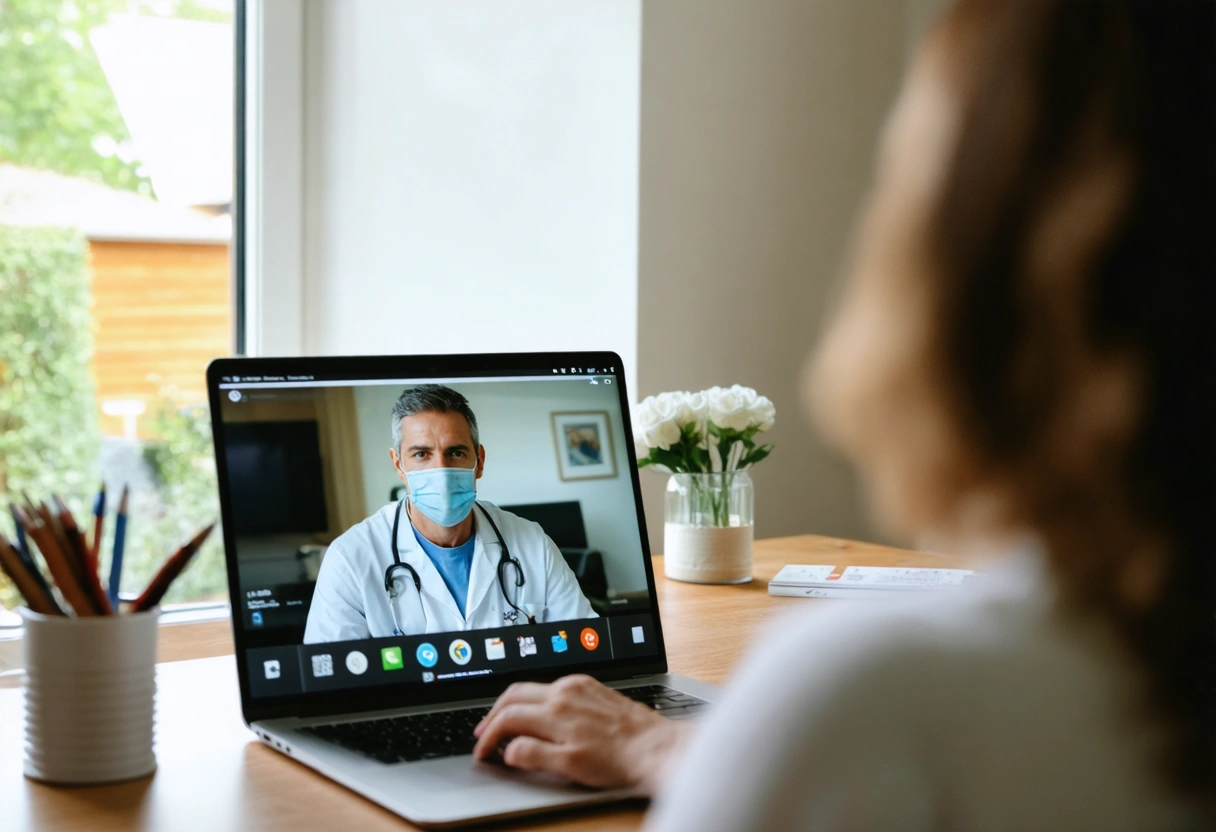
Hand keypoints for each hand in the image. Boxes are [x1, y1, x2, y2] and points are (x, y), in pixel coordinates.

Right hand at [472, 675, 690, 792]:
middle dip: (493, 714)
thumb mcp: (571, 766)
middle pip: (514, 694)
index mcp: (556, 711)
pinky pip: (554, 686)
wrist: (656, 748)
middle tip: (483, 733)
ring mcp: (579, 686)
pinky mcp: (591, 686)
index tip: (482, 751)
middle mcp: (565, 691)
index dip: (488, 736)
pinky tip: (539, 713)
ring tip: (506, 724)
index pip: (508, 718)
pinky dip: (536, 699)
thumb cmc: (618, 761)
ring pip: (533, 687)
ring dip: (514, 704)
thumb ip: (535, 756)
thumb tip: (508, 750)